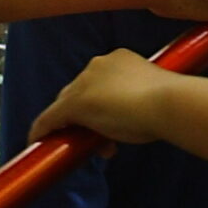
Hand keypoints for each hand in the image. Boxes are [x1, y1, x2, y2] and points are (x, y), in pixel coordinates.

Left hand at [32, 48, 170, 144]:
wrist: (166, 103)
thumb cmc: (168, 102)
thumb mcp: (150, 99)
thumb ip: (137, 103)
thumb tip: (131, 121)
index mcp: (119, 59)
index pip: (99, 83)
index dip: (102, 105)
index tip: (116, 121)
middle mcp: (98, 65)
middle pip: (80, 93)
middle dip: (87, 117)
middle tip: (105, 142)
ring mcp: (84, 83)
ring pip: (67, 106)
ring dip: (73, 126)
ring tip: (93, 148)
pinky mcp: (74, 103)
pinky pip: (50, 118)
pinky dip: (43, 129)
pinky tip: (38, 140)